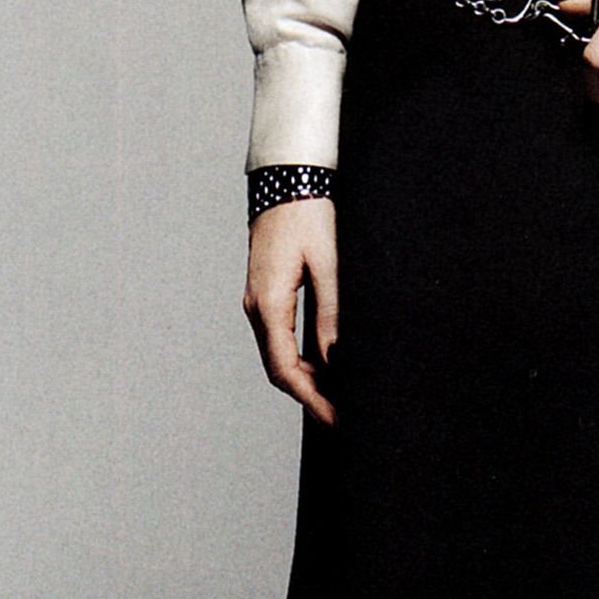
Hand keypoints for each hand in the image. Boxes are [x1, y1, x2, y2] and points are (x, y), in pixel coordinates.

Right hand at [243, 197, 338, 423]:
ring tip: (338, 397)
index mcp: (269, 303)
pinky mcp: (266, 294)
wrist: (286, 180)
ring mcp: (258, 301)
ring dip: (305, 379)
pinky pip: (279, 337)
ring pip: (278, 355)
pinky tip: (324, 365)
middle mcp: (257, 307)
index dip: (312, 399)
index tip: (335, 418)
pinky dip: (300, 358)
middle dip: (309, 396)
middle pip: (279, 368)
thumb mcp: (329, 264)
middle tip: (341, 417)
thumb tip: (337, 359)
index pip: (286, 369)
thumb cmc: (309, 215)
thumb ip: (331, 313)